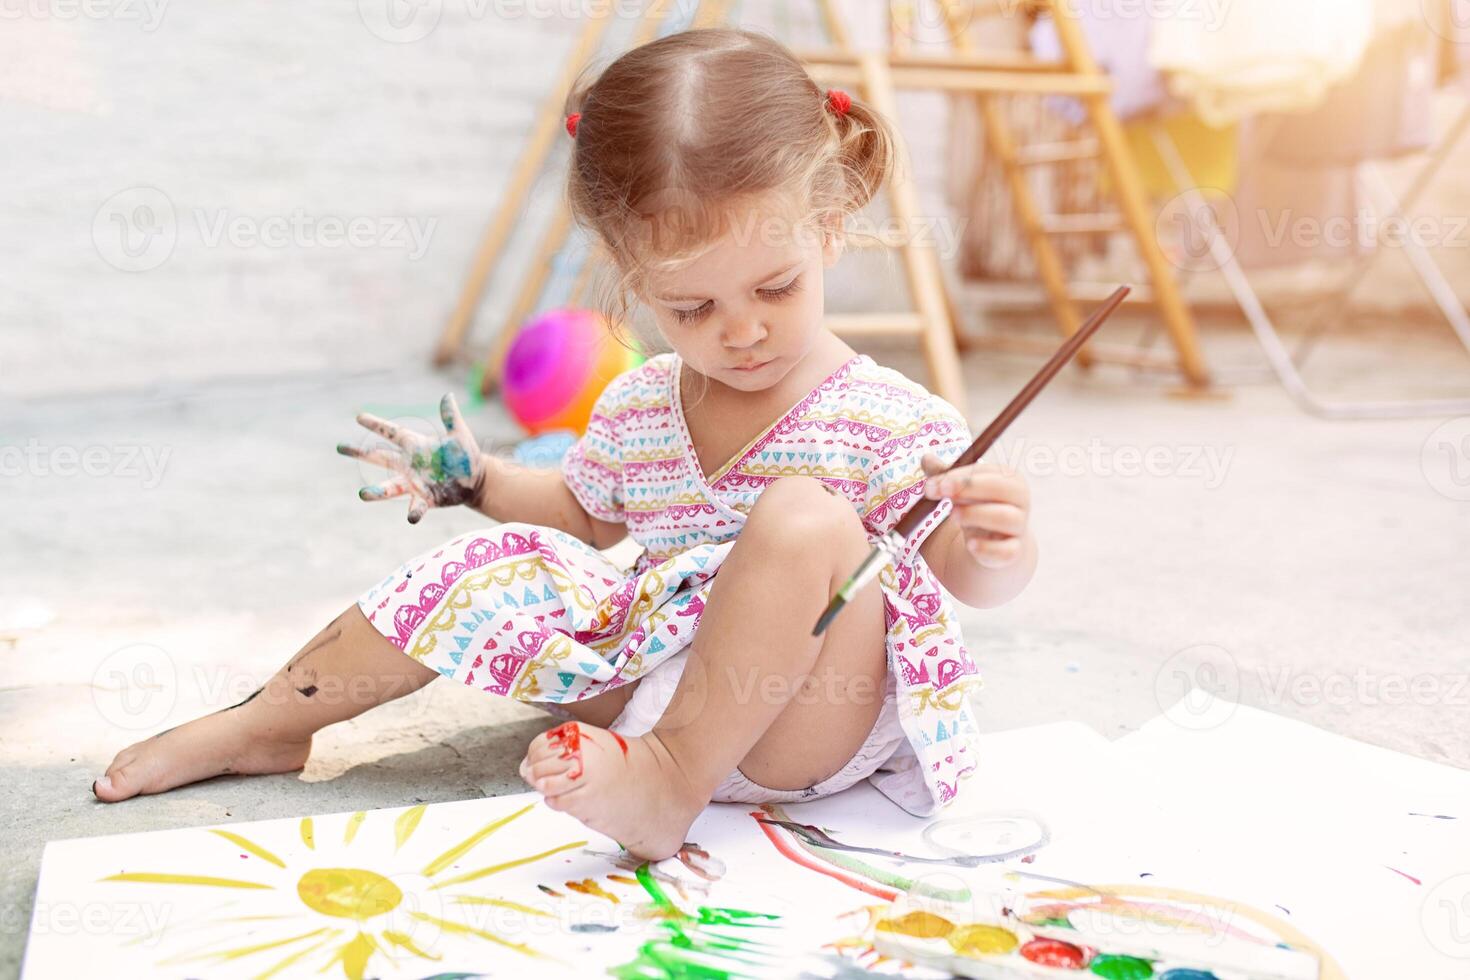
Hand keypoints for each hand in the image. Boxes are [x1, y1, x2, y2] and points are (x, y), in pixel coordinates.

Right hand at [338, 393, 487, 523]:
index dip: (377, 424)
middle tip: (341, 447)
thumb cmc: (465, 456)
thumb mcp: (459, 435)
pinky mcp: (427, 499)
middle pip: (381, 457)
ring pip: (391, 487)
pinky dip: (414, 512)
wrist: (476, 481)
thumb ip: (451, 418)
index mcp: (416, 446)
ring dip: (378, 492)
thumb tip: (447, 395)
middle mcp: (409, 465)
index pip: (392, 432)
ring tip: (362, 494)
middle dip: (362, 452)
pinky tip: (411, 518)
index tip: (359, 417)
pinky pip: (417, 506)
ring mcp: (415, 483)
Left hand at [921, 453, 1029, 568]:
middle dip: (969, 488)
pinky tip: (970, 545)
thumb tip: (926, 458)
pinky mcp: (1014, 551)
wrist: (995, 543)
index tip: (933, 484)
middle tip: (942, 493)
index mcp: (1009, 479)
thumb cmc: (978, 508)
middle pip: (1002, 488)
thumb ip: (946, 476)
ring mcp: (1018, 527)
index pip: (988, 471)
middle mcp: (1019, 501)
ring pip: (1004, 517)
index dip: (959, 476)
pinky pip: (1006, 551)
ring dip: (975, 514)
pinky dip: (987, 548)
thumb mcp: (962, 491)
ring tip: (954, 515)